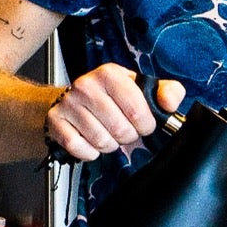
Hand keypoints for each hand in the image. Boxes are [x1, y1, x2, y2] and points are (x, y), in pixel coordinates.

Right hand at [46, 65, 184, 161]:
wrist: (72, 101)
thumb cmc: (111, 97)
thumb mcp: (141, 89)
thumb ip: (166, 92)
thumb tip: (170, 103)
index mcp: (110, 74)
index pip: (137, 110)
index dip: (145, 124)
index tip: (142, 123)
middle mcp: (86, 85)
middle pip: (120, 129)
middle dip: (127, 136)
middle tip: (122, 129)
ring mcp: (69, 103)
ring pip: (101, 141)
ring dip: (109, 145)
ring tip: (107, 133)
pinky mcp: (56, 121)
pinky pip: (80, 148)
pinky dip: (90, 152)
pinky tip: (90, 141)